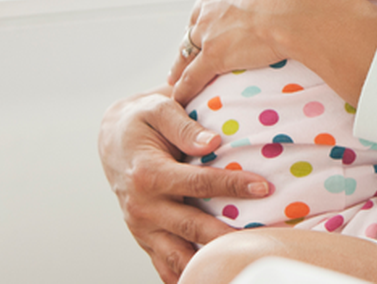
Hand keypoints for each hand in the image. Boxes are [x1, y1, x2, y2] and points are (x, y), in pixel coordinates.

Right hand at [98, 86, 271, 283]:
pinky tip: (215, 277)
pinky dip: (188, 276)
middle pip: (192, 228)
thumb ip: (184, 126)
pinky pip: (166, 266)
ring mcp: (142, 228)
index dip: (232, 186)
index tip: (264, 188)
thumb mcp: (158, 108)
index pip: (197, 183)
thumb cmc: (142, 120)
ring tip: (241, 261)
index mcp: (147, 173)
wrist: (112, 140)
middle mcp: (142, 207)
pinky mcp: (146, 239)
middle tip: (264, 237)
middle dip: (229, 235)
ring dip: (209, 263)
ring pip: (179, 257)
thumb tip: (213, 143)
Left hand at [170, 0, 376, 106]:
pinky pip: (194, 75)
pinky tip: (178, 97)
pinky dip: (185, 86)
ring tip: (181, 68)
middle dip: (203, 22)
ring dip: (187, 54)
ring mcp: (211, 26)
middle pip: (202, 10)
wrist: (296, 0)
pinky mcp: (214, 54)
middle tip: (204, 35)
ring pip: (191, 42)